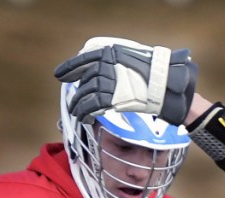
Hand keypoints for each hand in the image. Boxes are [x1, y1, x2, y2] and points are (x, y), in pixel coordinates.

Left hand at [54, 39, 196, 125]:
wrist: (165, 86)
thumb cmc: (153, 75)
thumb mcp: (131, 61)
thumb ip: (115, 65)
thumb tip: (101, 74)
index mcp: (109, 53)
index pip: (83, 59)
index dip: (70, 68)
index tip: (60, 75)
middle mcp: (106, 65)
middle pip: (85, 80)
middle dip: (77, 92)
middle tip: (72, 102)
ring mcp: (109, 81)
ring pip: (86, 94)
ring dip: (79, 105)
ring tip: (76, 112)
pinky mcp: (112, 98)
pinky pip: (93, 106)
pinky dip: (86, 113)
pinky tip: (85, 118)